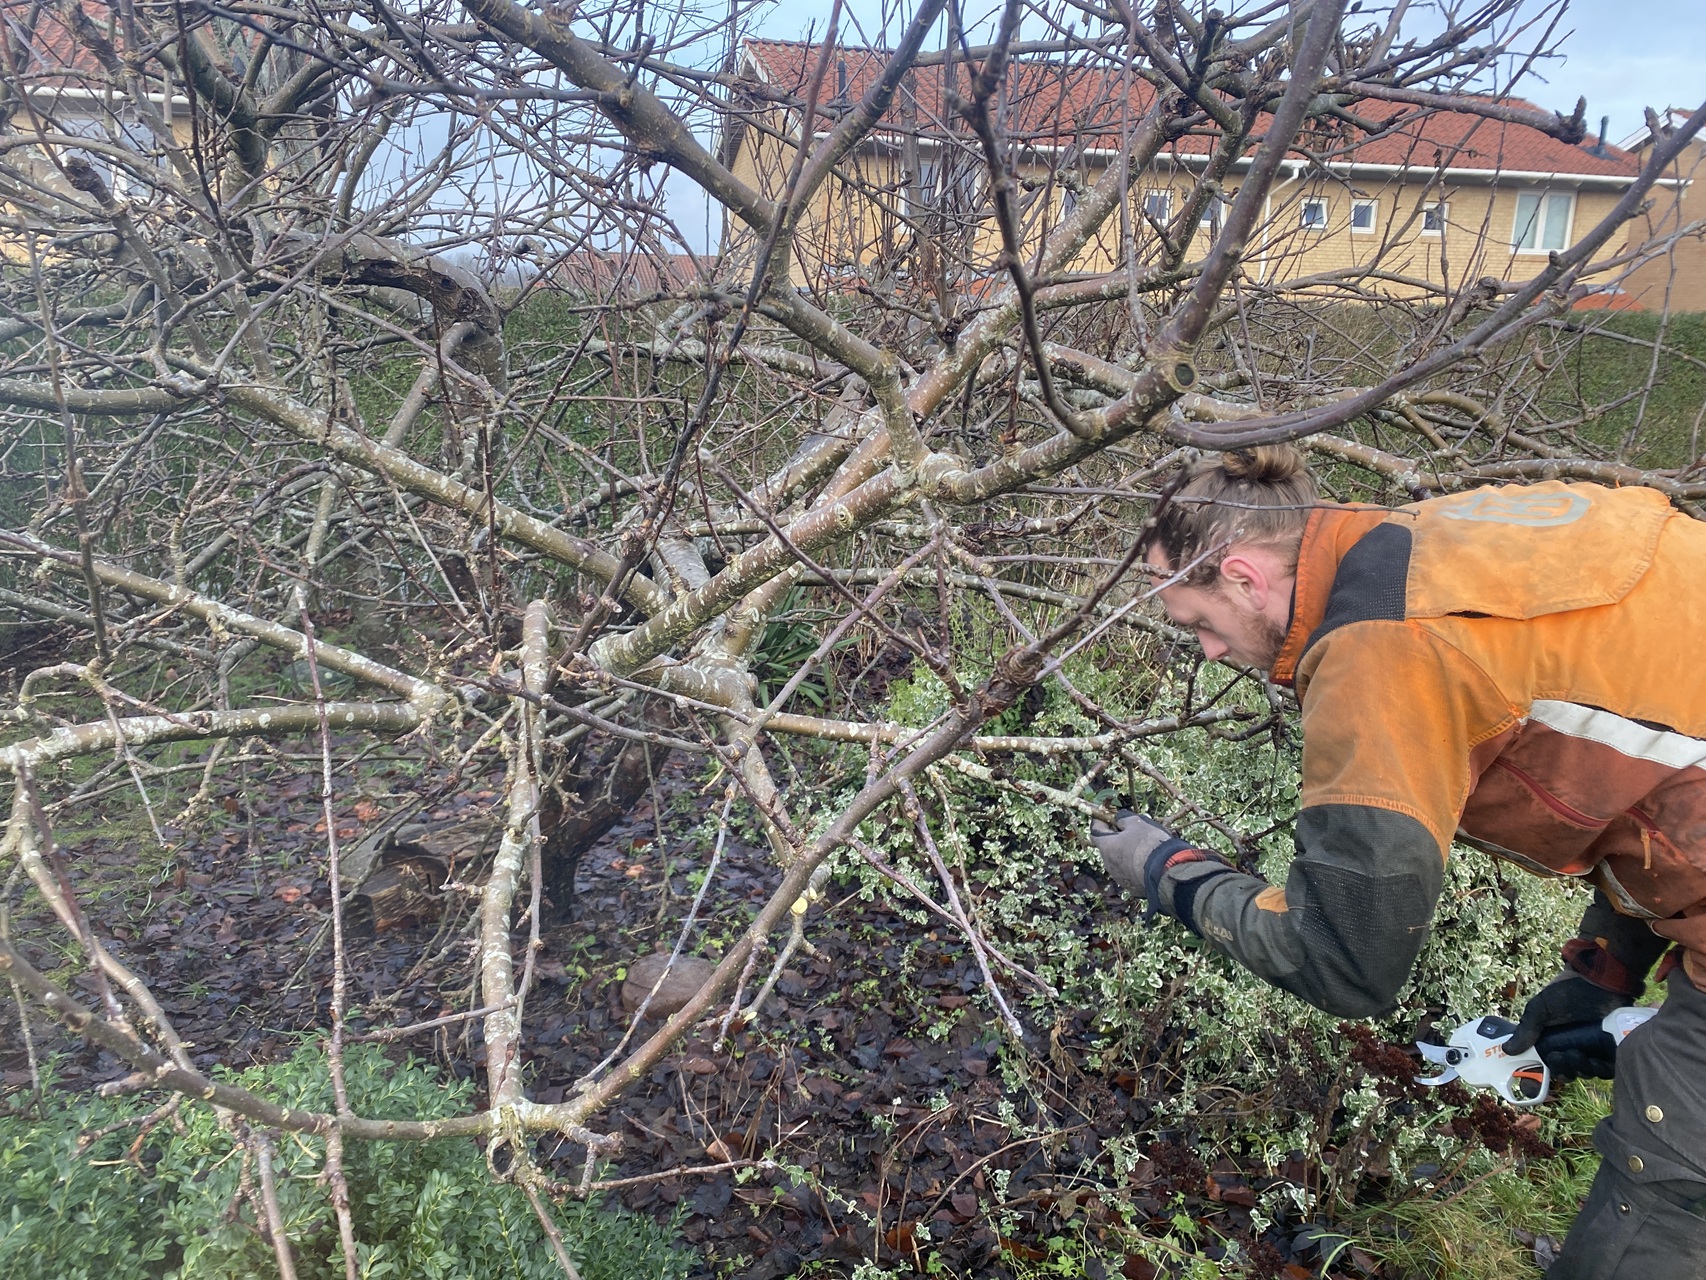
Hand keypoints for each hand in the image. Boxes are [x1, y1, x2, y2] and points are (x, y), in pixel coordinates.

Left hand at [1089, 809, 1196, 903]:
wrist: (1166, 872)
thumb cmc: (1149, 844)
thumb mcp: (1137, 824)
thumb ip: (1124, 819)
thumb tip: (1118, 819)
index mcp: (1107, 848)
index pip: (1096, 831)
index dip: (1100, 821)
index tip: (1105, 814)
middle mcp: (1109, 865)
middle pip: (1107, 847)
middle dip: (1115, 837)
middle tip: (1127, 829)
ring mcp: (1120, 877)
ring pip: (1119, 860)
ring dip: (1126, 852)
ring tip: (1141, 845)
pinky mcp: (1132, 886)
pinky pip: (1130, 871)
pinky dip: (1134, 864)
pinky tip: (1147, 860)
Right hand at [1505, 971, 1632, 1079]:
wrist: (1602, 981)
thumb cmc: (1568, 991)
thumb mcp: (1542, 1008)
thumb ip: (1526, 1029)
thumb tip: (1507, 1050)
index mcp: (1552, 1039)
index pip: (1543, 1064)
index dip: (1538, 1074)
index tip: (1534, 1078)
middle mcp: (1571, 1047)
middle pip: (1565, 1072)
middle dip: (1561, 1069)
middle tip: (1559, 1056)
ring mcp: (1593, 1050)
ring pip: (1585, 1072)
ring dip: (1579, 1068)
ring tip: (1577, 1053)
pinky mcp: (1613, 1051)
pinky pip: (1607, 1070)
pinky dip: (1600, 1069)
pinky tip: (1595, 1059)